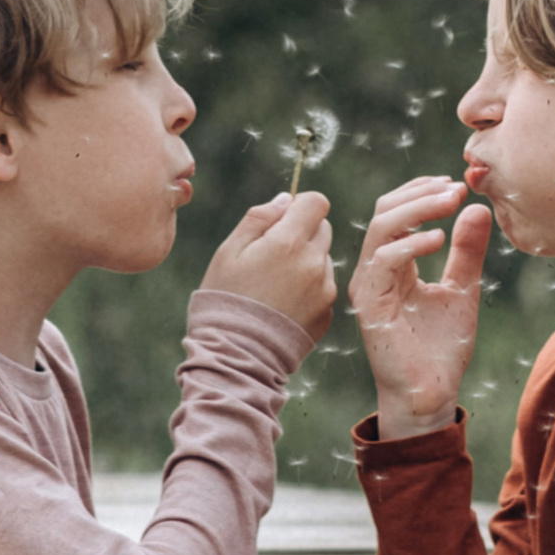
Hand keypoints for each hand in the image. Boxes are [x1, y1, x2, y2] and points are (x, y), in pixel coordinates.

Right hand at [198, 190, 336, 344]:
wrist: (237, 354)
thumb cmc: (226, 298)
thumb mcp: (229, 251)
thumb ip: (259, 218)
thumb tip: (285, 200)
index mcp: (288, 242)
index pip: (317, 202)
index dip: (300, 205)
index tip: (283, 218)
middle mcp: (314, 263)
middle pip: (322, 228)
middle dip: (301, 232)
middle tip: (272, 254)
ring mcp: (325, 290)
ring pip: (324, 258)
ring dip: (306, 261)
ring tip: (276, 284)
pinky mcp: (328, 312)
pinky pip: (324, 286)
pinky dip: (310, 287)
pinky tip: (284, 303)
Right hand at [351, 176, 491, 440]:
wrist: (431, 394)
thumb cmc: (441, 347)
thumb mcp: (462, 289)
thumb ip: (466, 251)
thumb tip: (478, 208)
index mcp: (392, 263)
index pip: (395, 210)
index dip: (421, 191)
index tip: (456, 184)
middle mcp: (375, 269)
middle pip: (384, 211)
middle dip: (420, 193)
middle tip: (455, 187)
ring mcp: (370, 285)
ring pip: (381, 228)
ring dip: (417, 209)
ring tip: (449, 203)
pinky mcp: (371, 304)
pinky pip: (383, 261)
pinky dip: (411, 244)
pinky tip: (439, 240)